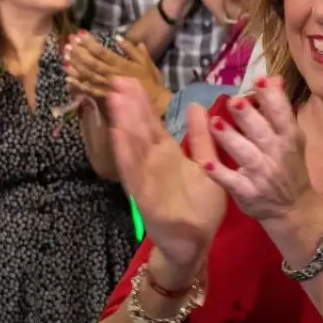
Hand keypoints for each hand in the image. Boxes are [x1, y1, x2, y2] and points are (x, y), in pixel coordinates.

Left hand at [65, 33, 169, 113]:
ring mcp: (107, 86)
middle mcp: (112, 75)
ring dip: (75, 66)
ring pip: (87, 75)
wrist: (154, 101)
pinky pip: (89, 90)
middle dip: (79, 53)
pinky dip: (78, 85)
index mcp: (122, 65)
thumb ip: (133, 50)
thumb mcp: (146, 62)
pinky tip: (68, 79)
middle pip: (91, 63)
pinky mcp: (105, 95)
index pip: (102, 52)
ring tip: (64, 57)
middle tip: (68, 44)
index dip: (90, 43)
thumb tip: (118, 38)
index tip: (80, 35)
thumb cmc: (150, 80)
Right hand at [107, 76, 226, 268]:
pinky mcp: (146, 199)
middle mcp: (154, 165)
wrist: (197, 243)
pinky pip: (135, 176)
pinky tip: (119, 138)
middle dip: (129, 107)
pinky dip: (126, 157)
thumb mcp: (206, 164)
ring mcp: (147, 181)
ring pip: (133, 149)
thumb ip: (202, 138)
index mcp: (168, 156)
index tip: (129, 79)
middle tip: (117, 79)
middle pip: (139, 131)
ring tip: (116, 101)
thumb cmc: (200, 206)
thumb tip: (196, 106)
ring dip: (124, 126)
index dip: (141, 103)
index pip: (152, 125)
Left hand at [203, 77, 316, 223]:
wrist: (292, 208)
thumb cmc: (289, 166)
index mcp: (289, 138)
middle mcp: (277, 155)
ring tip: (215, 123)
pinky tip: (205, 163)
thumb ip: (279, 110)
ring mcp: (262, 175)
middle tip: (234, 100)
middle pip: (262, 132)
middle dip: (249, 116)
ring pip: (245, 154)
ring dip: (230, 139)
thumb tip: (273, 78)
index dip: (272, 98)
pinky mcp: (247, 193)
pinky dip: (219, 173)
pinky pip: (231, 182)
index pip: (282, 114)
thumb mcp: (291, 137)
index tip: (260, 80)